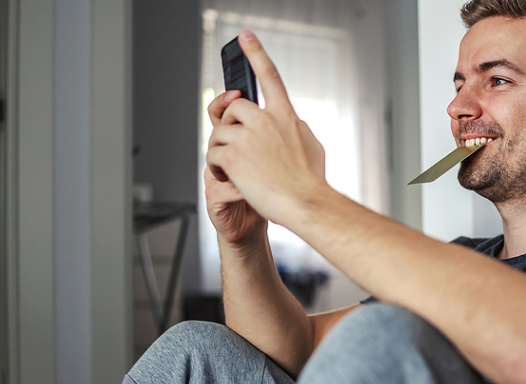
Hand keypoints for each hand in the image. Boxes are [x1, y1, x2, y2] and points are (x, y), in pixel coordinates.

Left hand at [206, 29, 325, 225]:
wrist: (307, 204)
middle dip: (232, 127)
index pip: (270, 76)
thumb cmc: (311, 182)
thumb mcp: (312, 145)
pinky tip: (231, 178)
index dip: (256, 53)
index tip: (245, 37)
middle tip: (238, 148)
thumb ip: (295, 128)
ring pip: (220, 133)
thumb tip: (290, 121)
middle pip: (234, 109)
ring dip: (223, 151)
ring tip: (237, 170)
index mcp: (285, 115)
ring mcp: (248, 136)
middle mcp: (266, 120)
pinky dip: (217, 168)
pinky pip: (213, 154)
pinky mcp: (234, 156)